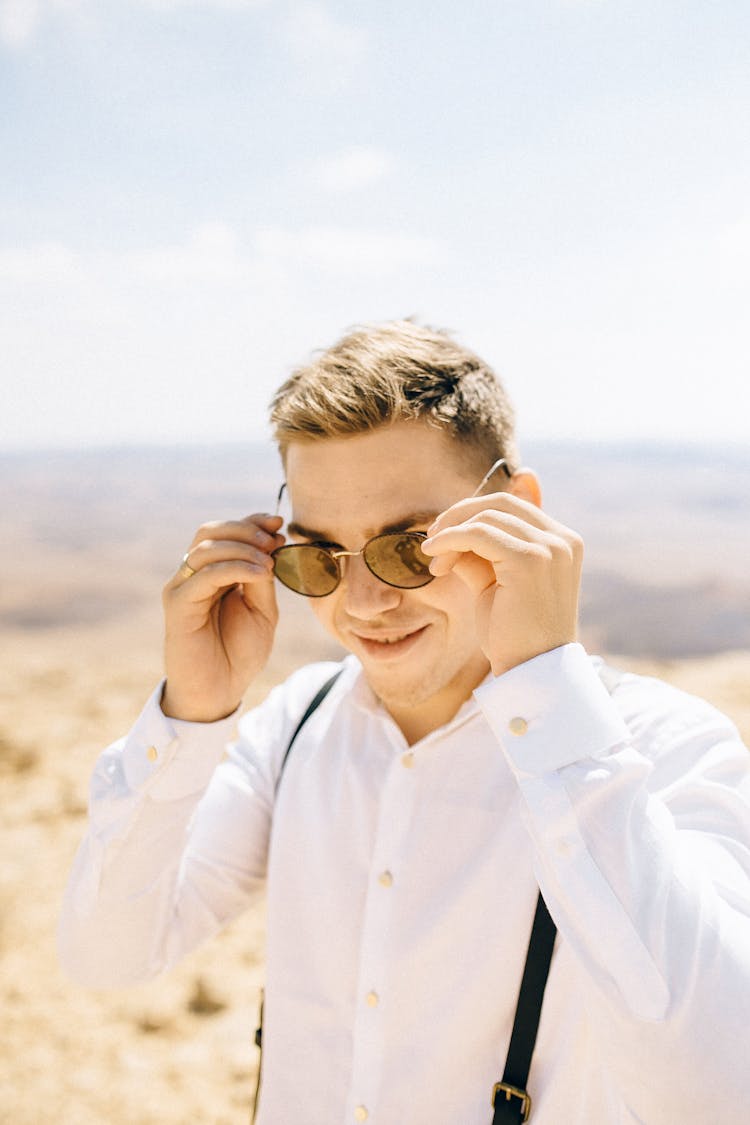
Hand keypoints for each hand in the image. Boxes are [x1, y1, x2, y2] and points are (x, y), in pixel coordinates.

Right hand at [161, 514, 284, 720]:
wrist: (219, 692)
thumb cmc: (239, 653)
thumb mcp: (262, 609)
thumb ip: (262, 577)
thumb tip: (270, 541)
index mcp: (214, 573)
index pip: (225, 533)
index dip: (251, 522)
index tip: (279, 524)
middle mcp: (194, 576)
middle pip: (210, 531)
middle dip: (245, 529)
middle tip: (273, 541)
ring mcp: (182, 587)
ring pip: (205, 547)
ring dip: (243, 548)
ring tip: (269, 563)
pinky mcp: (177, 604)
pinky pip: (204, 574)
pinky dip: (235, 567)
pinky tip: (260, 574)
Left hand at [421, 492, 582, 675]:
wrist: (532, 673)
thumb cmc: (514, 636)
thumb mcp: (495, 585)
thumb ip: (479, 555)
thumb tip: (449, 532)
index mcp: (562, 542)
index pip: (513, 507)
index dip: (472, 515)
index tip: (444, 536)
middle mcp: (563, 540)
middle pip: (500, 503)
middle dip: (459, 515)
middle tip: (432, 539)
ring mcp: (550, 548)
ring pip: (487, 516)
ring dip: (451, 532)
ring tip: (435, 561)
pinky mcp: (530, 560)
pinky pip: (479, 533)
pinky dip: (451, 539)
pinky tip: (435, 559)